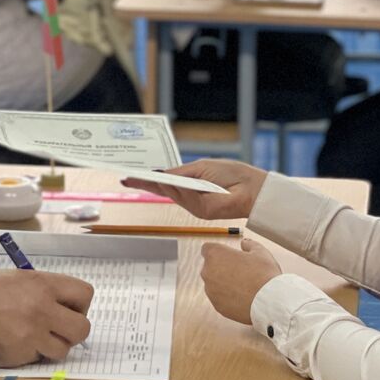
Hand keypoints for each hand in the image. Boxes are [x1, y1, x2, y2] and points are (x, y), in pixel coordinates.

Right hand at [0, 269, 93, 366]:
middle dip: (73, 331)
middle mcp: (43, 310)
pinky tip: (18, 342)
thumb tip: (67, 308)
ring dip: (52, 346)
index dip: (80, 305)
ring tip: (34, 336)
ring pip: (63, 349)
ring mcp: (33, 335)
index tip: (70, 309)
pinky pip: (39, 358)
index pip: (85, 294)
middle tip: (59, 329)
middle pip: (82, 328)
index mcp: (44, 285)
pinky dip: (32, 353)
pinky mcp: (22, 355)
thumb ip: (47, 292)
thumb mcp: (21, 279)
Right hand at [121, 159, 267, 219]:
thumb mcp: (200, 168)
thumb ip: (179, 174)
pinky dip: (176, 189)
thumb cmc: (231, 174)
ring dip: (159, 184)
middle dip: (145, 184)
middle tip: (126, 179)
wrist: (252, 188)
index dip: (147, 180)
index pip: (165, 182)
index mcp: (190, 184)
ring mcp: (194, 206)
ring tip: (144, 176)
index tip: (130, 176)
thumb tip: (158, 175)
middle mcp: (190, 197)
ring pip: (172, 194)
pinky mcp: (202, 212)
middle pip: (163, 190)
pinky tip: (166, 181)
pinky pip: (185, 198)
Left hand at [201, 238, 282, 324]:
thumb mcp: (260, 252)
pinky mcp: (216, 305)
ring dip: (223, 283)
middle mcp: (207, 271)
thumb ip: (249, 245)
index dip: (218, 251)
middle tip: (240, 270)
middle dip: (221, 267)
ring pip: (214, 283)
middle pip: (209, 266)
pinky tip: (242, 297)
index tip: (228, 255)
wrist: (268, 301)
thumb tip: (244, 243)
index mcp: (215, 254)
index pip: (207, 248)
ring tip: (243, 285)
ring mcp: (210, 290)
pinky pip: (219, 298)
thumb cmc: (263, 274)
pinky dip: (227, 297)